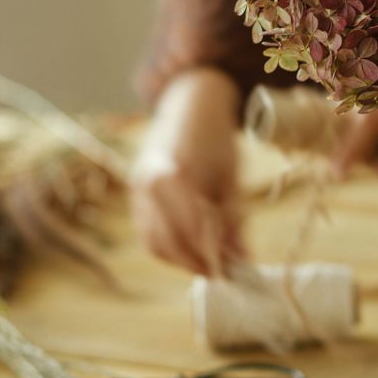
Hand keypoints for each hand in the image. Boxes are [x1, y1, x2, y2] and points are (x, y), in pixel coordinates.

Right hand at [131, 68, 244, 275]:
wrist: (189, 104)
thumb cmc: (216, 137)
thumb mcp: (232, 177)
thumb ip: (235, 219)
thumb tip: (242, 260)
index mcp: (173, 174)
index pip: (190, 229)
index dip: (210, 255)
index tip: (231, 272)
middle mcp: (147, 184)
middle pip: (167, 242)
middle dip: (195, 263)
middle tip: (223, 274)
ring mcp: (136, 189)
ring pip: (153, 242)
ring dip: (180, 260)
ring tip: (209, 265)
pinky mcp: (134, 193)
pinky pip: (147, 231)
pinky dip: (168, 247)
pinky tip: (191, 251)